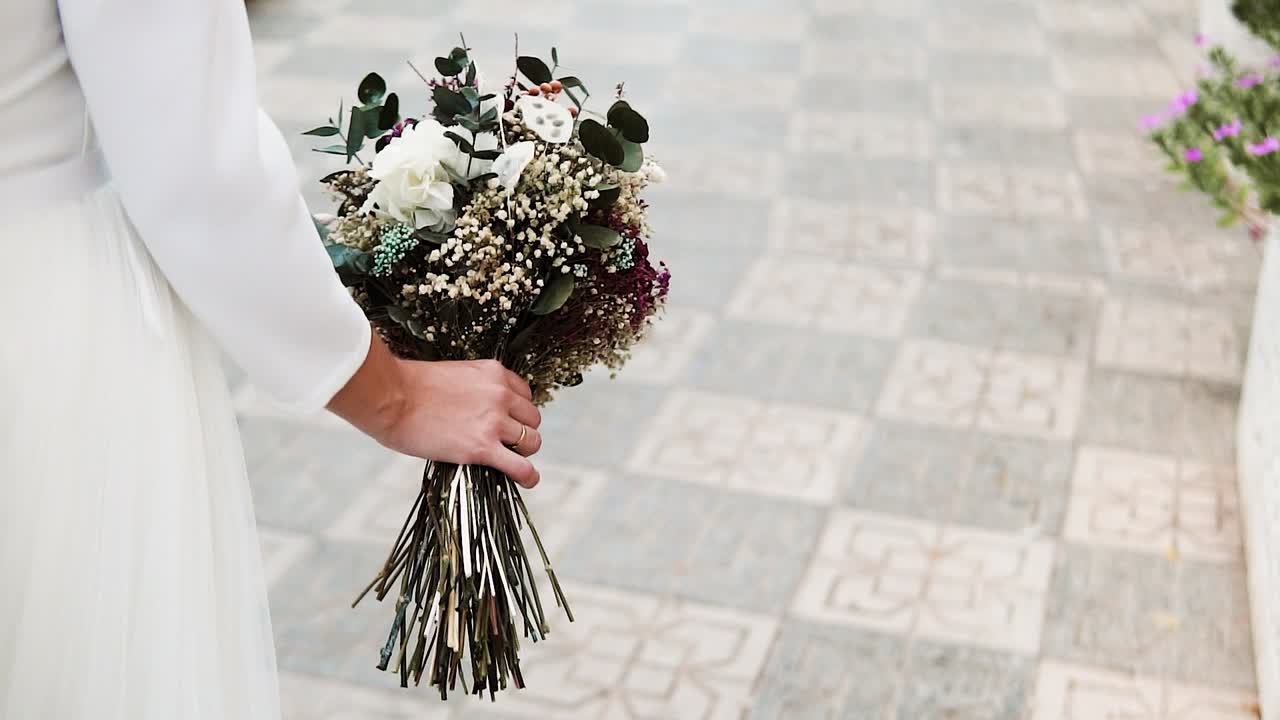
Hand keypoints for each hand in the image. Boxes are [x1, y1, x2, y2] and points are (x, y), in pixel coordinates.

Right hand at [328, 336, 542, 487]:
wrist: (391, 397)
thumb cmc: (410, 387)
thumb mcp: (454, 375)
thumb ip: (475, 389)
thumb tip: (478, 409)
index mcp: (494, 373)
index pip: (525, 394)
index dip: (517, 410)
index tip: (508, 420)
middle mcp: (501, 394)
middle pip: (532, 418)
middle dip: (522, 430)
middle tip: (506, 441)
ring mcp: (494, 421)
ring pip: (532, 441)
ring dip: (523, 451)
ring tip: (511, 459)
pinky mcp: (483, 447)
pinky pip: (520, 466)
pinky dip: (528, 476)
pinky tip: (528, 480)